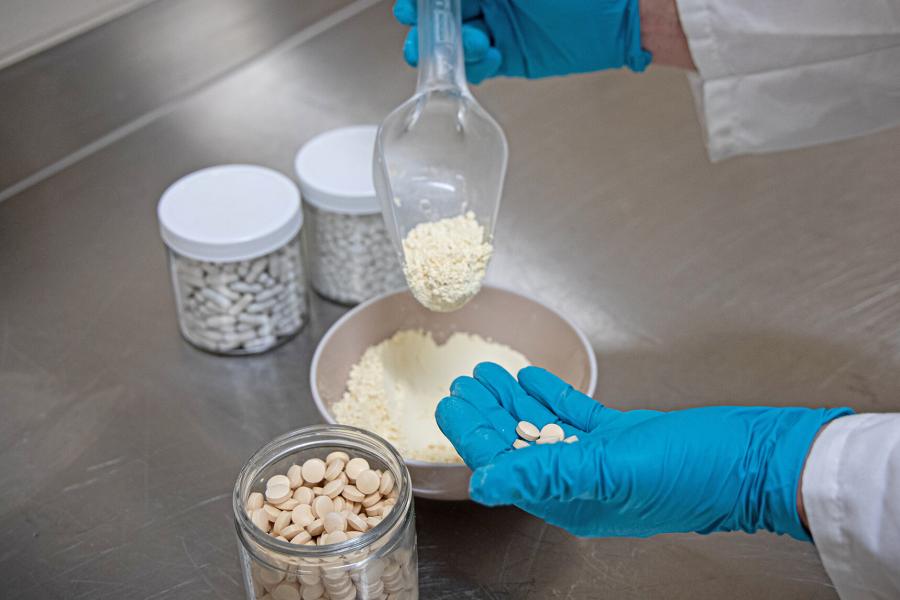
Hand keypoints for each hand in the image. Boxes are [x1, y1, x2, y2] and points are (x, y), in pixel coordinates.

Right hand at [393, 0, 651, 83]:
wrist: (619, 15)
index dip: (422, 1)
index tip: (407, 6)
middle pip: (443, 13)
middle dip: (426, 24)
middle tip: (419, 30)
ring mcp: (499, 27)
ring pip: (457, 39)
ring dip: (450, 45)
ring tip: (465, 42)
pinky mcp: (510, 57)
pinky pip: (479, 64)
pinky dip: (475, 64)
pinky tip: (484, 55)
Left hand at [436, 362, 851, 538]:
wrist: (758, 460)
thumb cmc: (694, 471)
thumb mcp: (613, 470)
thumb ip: (546, 475)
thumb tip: (484, 484)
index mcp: (573, 500)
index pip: (507, 465)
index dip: (474, 435)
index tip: (449, 405)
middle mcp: (583, 483)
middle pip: (520, 444)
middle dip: (488, 413)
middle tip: (462, 381)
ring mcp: (605, 459)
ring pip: (545, 427)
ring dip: (514, 400)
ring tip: (488, 373)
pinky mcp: (625, 438)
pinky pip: (577, 416)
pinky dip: (552, 395)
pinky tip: (533, 377)